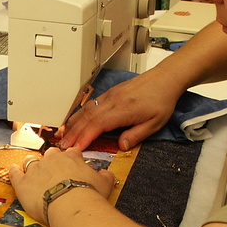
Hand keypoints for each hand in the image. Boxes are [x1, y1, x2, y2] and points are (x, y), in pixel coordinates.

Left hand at [9, 147, 116, 226]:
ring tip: (33, 169)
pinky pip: (15, 173)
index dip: (72, 157)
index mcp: (71, 157)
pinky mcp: (23, 182)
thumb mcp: (105, 183)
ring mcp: (35, 169)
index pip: (72, 152)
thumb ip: (105, 176)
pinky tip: (13, 170)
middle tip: (53, 168)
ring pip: (30, 161)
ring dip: (31, 164)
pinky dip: (14, 171)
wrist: (70, 204)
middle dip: (51, 159)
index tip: (73, 161)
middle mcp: (52, 159)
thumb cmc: (88, 194)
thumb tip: (107, 174)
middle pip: (50, 154)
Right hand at [58, 67, 183, 151]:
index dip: (84, 137)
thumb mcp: (155, 123)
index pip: (98, 124)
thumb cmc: (162, 99)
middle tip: (61, 146)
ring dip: (72, 123)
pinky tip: (74, 121)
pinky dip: (79, 114)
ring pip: (86, 110)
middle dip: (73, 133)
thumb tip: (122, 146)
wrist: (165, 78)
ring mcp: (109, 96)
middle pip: (87, 118)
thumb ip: (137, 135)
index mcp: (123, 109)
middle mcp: (113, 101)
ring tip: (62, 135)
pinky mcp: (110, 93)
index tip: (75, 148)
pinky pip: (90, 104)